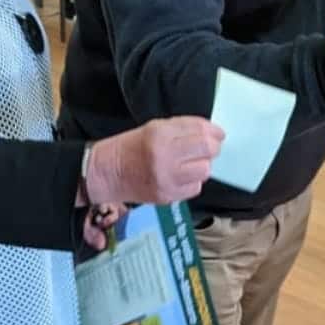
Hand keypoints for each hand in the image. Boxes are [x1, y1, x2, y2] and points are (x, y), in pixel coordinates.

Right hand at [85, 118, 224, 205]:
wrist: (107, 173)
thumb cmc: (131, 148)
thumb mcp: (154, 128)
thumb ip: (183, 129)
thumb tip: (211, 133)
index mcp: (160, 134)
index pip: (201, 130)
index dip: (214, 132)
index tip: (218, 134)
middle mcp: (164, 156)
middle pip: (208, 150)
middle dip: (212, 148)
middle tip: (207, 149)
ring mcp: (166, 178)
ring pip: (205, 171)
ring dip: (201, 166)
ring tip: (189, 164)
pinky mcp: (167, 196)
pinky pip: (194, 188)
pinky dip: (192, 182)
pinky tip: (180, 177)